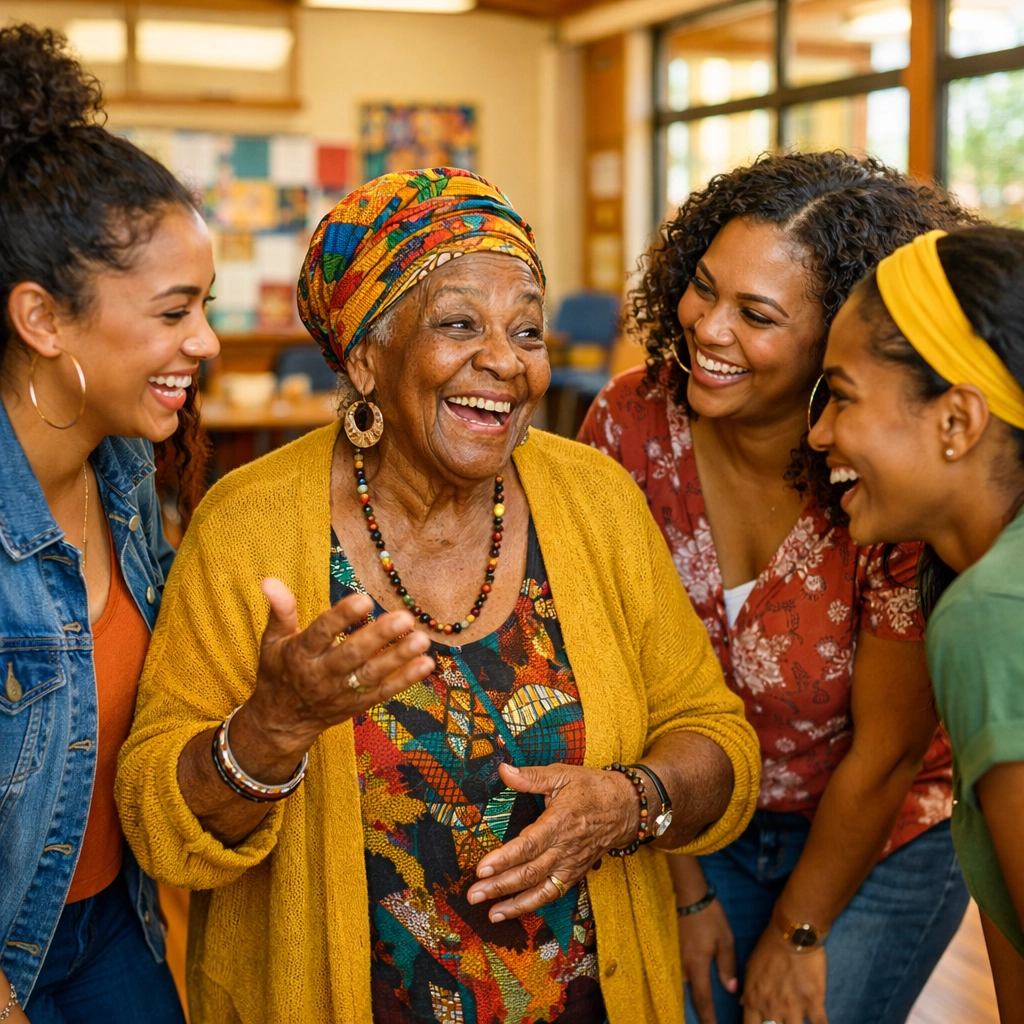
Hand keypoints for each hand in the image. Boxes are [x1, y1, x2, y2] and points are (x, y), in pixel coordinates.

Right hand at [235, 579, 434, 775]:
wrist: (282, 723)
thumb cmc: (279, 673)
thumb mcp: (272, 641)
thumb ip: (280, 610)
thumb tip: (269, 580)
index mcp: (299, 654)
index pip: (321, 633)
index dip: (342, 617)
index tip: (364, 599)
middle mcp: (321, 675)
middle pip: (352, 655)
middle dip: (379, 637)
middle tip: (404, 617)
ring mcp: (342, 692)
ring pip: (372, 675)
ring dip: (399, 658)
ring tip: (422, 639)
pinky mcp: (358, 705)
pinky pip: (384, 692)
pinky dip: (406, 680)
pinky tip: (426, 663)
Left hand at [466, 762, 638, 921]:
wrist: (625, 807)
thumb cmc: (591, 788)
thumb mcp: (562, 774)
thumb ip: (530, 776)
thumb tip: (503, 770)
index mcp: (559, 822)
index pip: (528, 845)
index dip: (504, 859)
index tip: (481, 868)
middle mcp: (565, 848)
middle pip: (529, 872)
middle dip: (499, 885)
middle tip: (473, 894)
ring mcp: (570, 864)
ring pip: (540, 890)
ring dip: (513, 904)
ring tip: (490, 913)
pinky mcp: (574, 874)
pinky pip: (552, 894)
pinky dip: (532, 905)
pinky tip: (511, 911)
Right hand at [680, 898, 737, 1023]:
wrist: (689, 895)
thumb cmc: (709, 917)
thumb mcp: (725, 940)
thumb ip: (727, 966)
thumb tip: (730, 990)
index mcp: (697, 966)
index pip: (703, 1000)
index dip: (708, 1018)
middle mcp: (684, 967)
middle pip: (690, 997)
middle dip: (699, 1013)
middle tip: (708, 1023)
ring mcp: (677, 958)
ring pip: (684, 987)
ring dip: (692, 1001)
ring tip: (701, 1012)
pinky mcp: (675, 950)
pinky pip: (681, 976)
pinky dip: (687, 988)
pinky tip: (691, 990)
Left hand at [741, 926, 827, 1023]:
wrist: (792, 933)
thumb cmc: (770, 947)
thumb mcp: (751, 966)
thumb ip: (748, 989)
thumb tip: (743, 1004)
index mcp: (754, 999)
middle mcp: (772, 1007)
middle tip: (781, 1021)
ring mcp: (794, 1007)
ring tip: (796, 1022)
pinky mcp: (814, 1002)